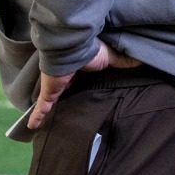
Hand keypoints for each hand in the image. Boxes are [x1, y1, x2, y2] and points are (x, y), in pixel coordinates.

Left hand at [25, 41, 139, 130]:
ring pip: (49, 101)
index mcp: (79, 69)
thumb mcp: (112, 58)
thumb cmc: (93, 51)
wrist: (74, 47)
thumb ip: (124, 62)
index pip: (77, 81)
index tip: (79, 95)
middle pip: (62, 91)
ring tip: (44, 123)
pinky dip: (36, 116)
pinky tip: (31, 127)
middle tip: (62, 113)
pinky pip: (41, 106)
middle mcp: (65, 77)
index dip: (77, 86)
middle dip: (60, 100)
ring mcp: (55, 85)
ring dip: (46, 110)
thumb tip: (143, 60)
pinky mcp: (49, 91)